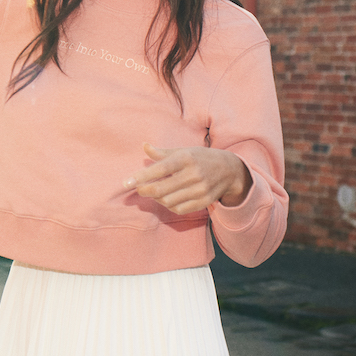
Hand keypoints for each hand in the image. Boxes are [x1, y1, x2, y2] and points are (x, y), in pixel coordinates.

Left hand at [124, 143, 253, 213]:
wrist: (229, 170)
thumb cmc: (200, 158)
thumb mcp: (184, 150)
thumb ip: (163, 152)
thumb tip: (144, 146)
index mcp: (186, 158)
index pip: (160, 169)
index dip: (141, 176)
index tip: (126, 182)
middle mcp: (194, 175)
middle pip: (162, 189)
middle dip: (145, 191)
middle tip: (138, 189)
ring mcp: (200, 190)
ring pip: (168, 201)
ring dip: (156, 198)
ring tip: (154, 192)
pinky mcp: (204, 202)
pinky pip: (179, 209)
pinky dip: (168, 206)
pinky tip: (166, 199)